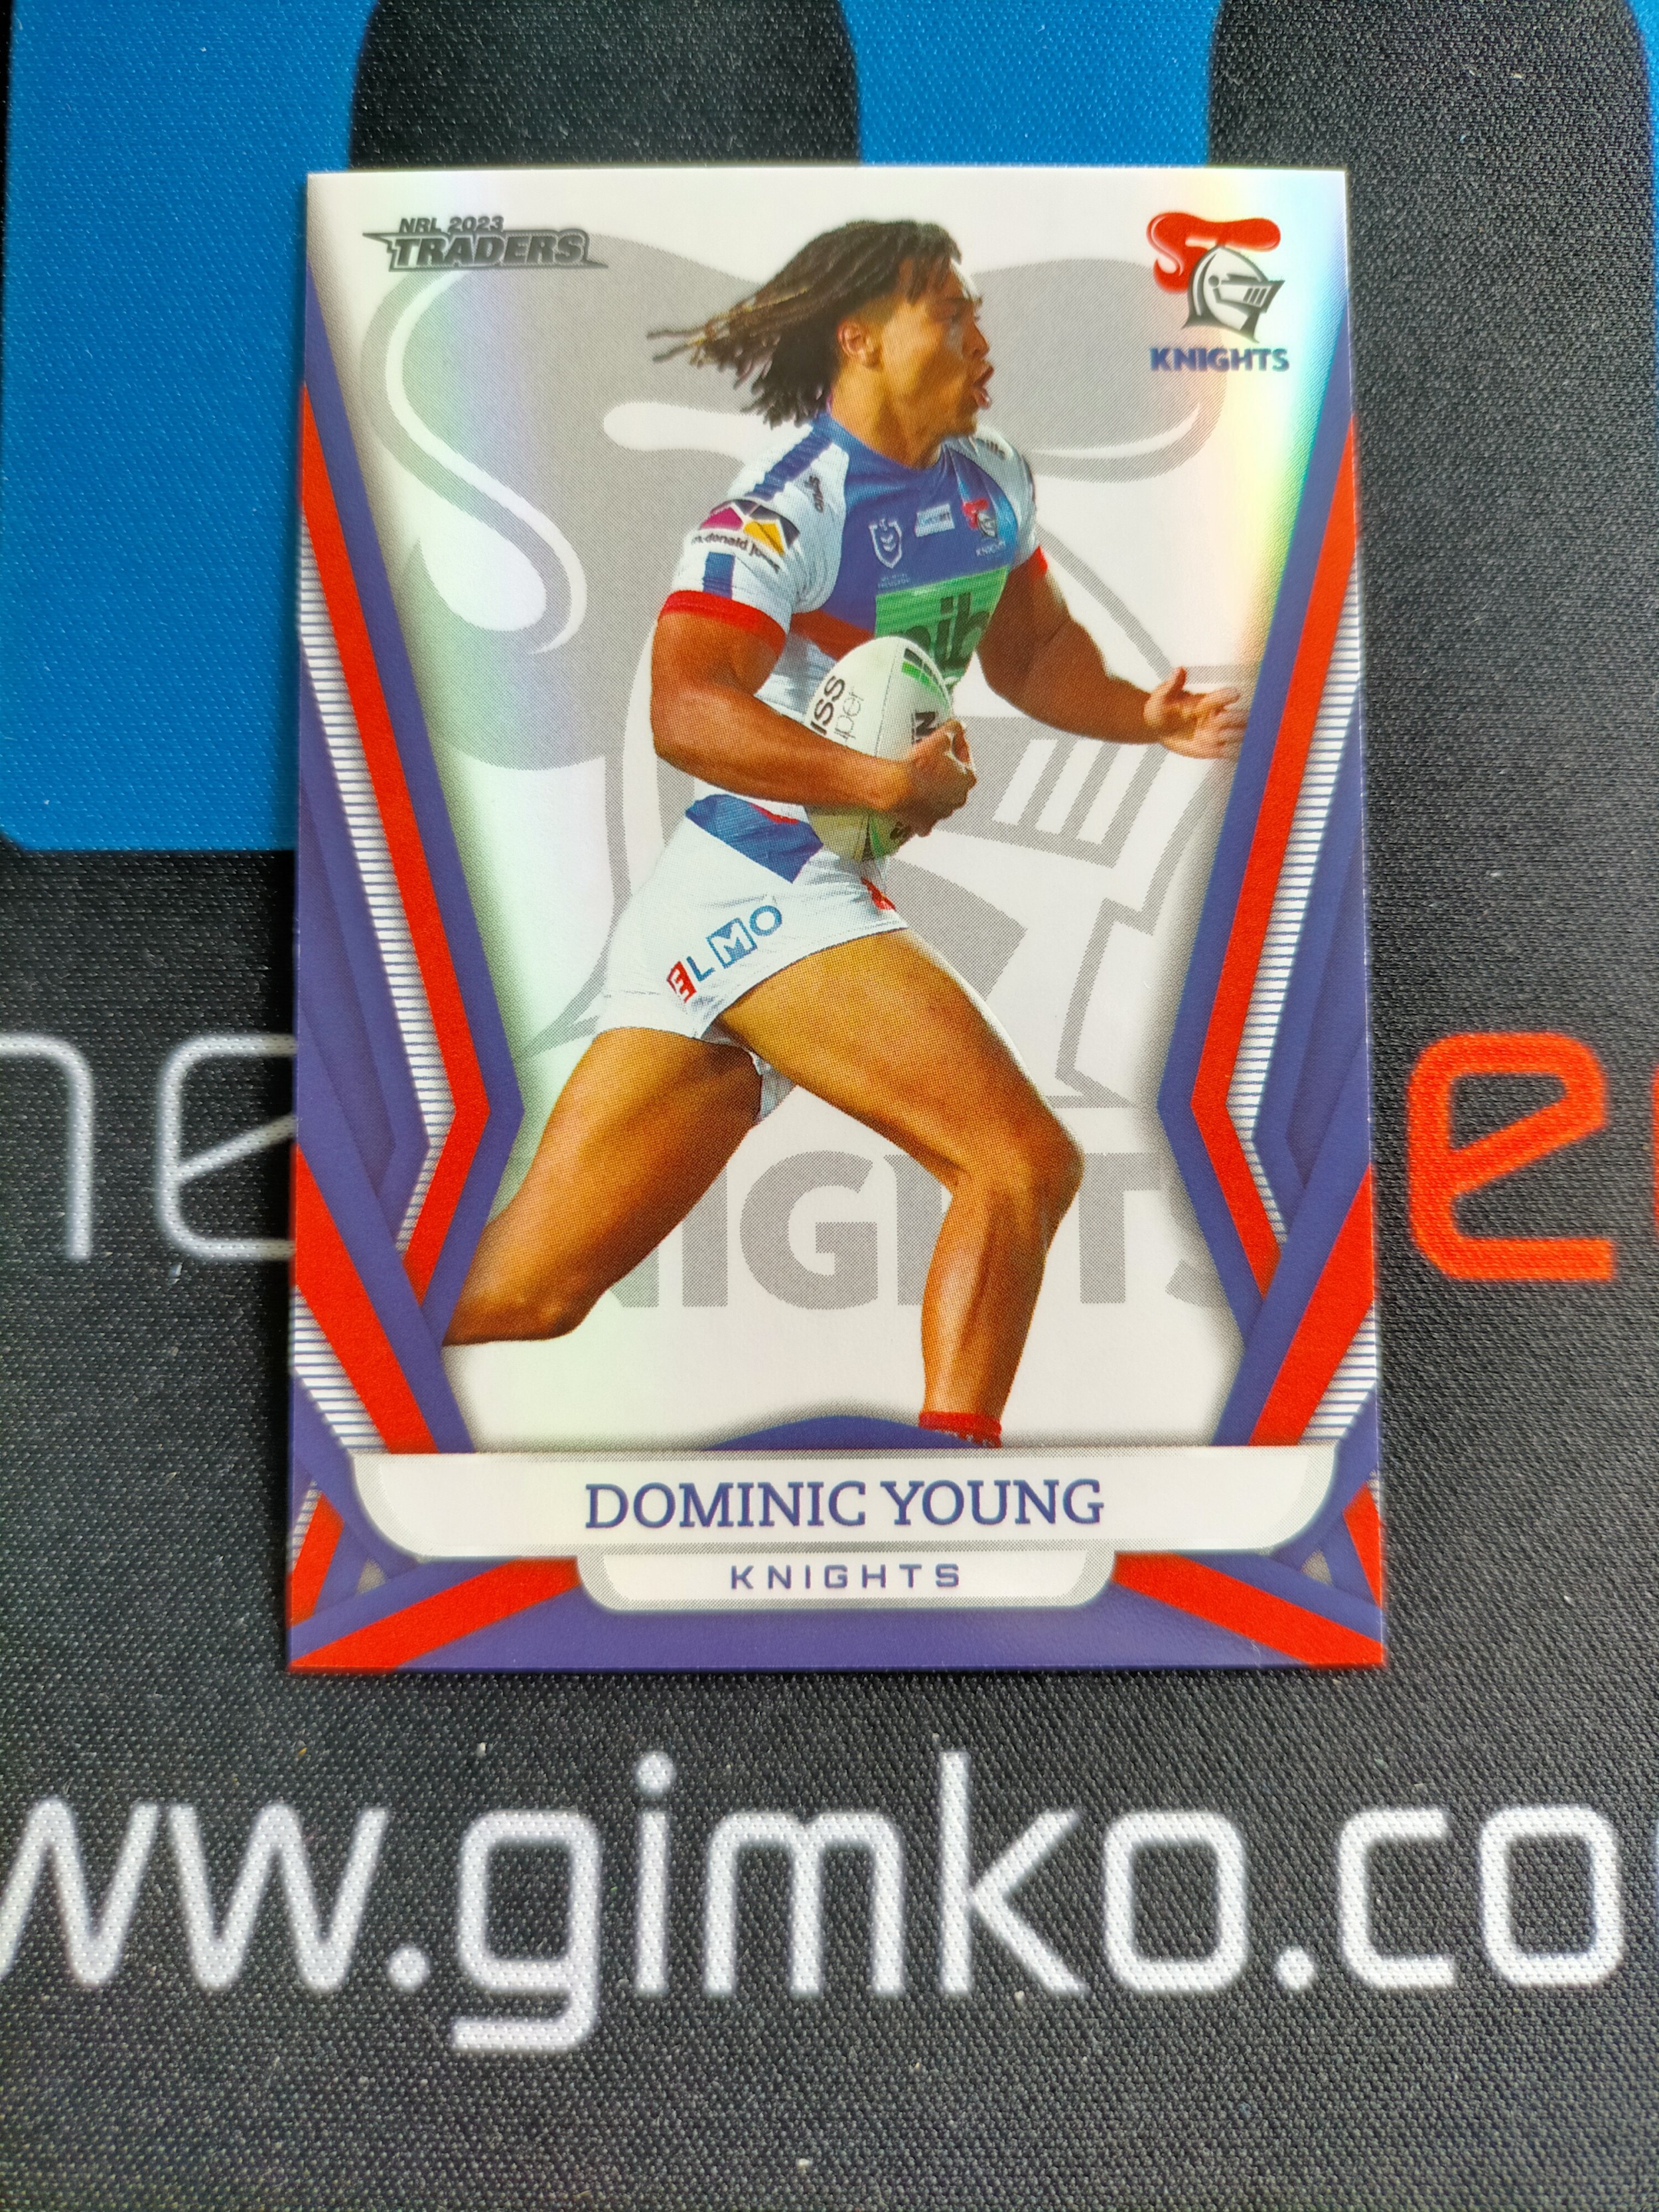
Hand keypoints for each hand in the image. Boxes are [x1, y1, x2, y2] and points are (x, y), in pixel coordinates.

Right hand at [888, 720, 975, 835]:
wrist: (896, 788)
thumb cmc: (921, 764)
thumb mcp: (940, 737)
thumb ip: (955, 727)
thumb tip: (960, 725)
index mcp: (967, 779)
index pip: (966, 756)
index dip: (958, 744)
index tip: (947, 738)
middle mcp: (959, 799)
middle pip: (954, 779)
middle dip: (946, 769)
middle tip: (932, 757)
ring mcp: (941, 813)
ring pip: (940, 799)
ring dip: (933, 789)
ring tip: (920, 777)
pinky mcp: (924, 824)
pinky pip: (923, 818)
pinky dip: (919, 812)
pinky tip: (913, 805)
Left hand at [1143, 669, 1245, 759]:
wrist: (1157, 729)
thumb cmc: (1160, 709)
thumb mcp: (1161, 697)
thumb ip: (1171, 686)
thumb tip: (1179, 670)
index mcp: (1206, 702)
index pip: (1221, 697)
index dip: (1228, 696)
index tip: (1235, 693)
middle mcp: (1216, 717)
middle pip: (1237, 716)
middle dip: (1236, 718)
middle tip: (1222, 721)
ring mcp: (1217, 734)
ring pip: (1239, 734)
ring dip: (1236, 735)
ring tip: (1223, 736)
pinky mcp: (1215, 749)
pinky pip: (1232, 752)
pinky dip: (1235, 752)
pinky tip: (1228, 751)